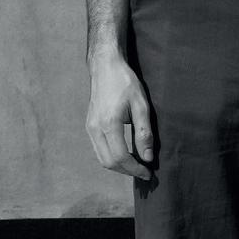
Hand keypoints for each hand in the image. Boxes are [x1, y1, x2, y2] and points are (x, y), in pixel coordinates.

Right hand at [86, 53, 153, 179]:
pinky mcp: (89, 125)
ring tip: (136, 165)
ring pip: (102, 158)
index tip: (148, 172)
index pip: (121, 157)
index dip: (135, 169)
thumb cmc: (125, 82)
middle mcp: (96, 129)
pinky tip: (125, 154)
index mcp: (109, 124)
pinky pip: (99, 149)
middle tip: (144, 172)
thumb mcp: (141, 104)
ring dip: (119, 166)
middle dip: (127, 171)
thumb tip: (147, 157)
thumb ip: (144, 132)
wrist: (105, 66)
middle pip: (109, 162)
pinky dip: (111, 157)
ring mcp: (90, 128)